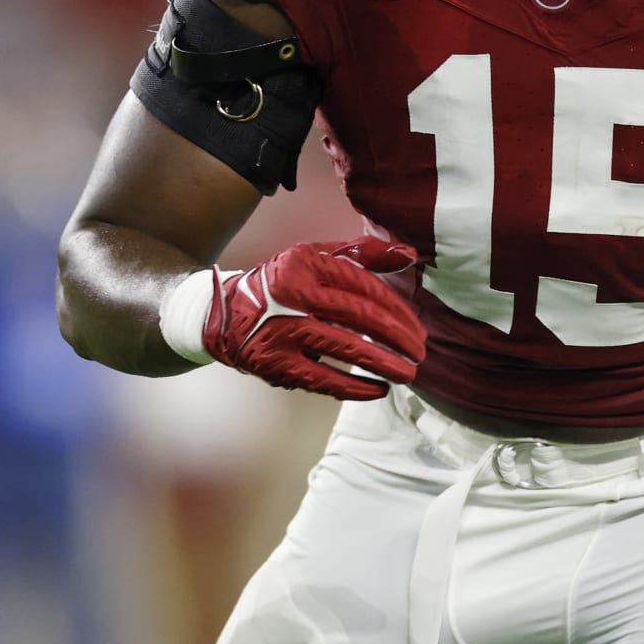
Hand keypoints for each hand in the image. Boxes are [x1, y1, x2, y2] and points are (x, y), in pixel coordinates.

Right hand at [202, 237, 426, 400]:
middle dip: (398, 338)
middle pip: (360, 316)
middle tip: (420, 353)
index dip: (397, 310)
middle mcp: (294, 295)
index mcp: (307, 265)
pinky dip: (355, 388)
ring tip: (408, 374)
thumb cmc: (280, 284)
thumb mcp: (314, 257)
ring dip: (384, 364)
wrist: (223, 313)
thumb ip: (362, 253)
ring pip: (346, 348)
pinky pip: (324, 379)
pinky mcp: (275, 362)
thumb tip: (409, 253)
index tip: (417, 328)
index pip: (364, 287)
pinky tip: (378, 389)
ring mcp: (283, 331)